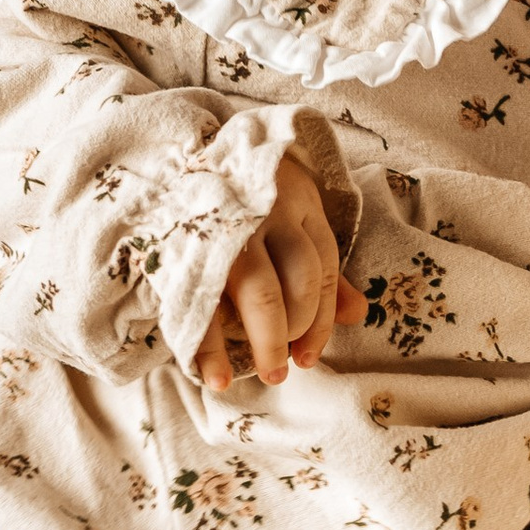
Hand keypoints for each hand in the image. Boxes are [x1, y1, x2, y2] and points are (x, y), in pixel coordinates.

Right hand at [195, 151, 358, 388]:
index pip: (323, 269)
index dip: (321, 321)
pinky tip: (217, 374)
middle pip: (298, 279)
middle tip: (282, 370)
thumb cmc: (246, 199)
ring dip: (266, 339)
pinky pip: (204, 299)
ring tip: (265, 374)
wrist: (172, 155)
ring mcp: (229, 224)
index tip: (308, 357)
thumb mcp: (289, 220)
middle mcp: (269, 211)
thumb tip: (357, 314)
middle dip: (295, 331)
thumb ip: (319, 269)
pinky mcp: (188, 239)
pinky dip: (210, 345)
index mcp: (299, 204)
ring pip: (261, 289)